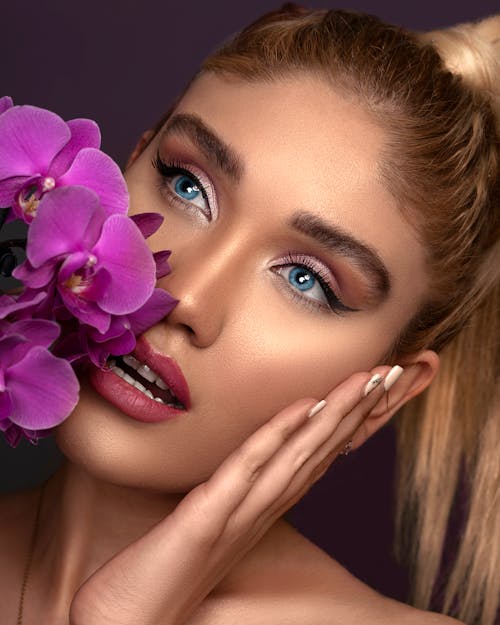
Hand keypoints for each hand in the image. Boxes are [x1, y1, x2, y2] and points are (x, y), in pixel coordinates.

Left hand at [69, 366, 396, 624]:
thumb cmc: (160, 579)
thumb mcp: (204, 530)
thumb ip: (229, 502)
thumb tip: (245, 474)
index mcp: (258, 514)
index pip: (311, 461)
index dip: (345, 425)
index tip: (372, 390)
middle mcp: (257, 514)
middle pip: (316, 453)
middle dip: (355, 412)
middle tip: (390, 374)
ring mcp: (236, 517)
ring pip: (295, 457)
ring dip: (334, 417)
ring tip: (365, 381)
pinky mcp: (205, 521)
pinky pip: (247, 471)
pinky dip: (278, 436)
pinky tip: (305, 408)